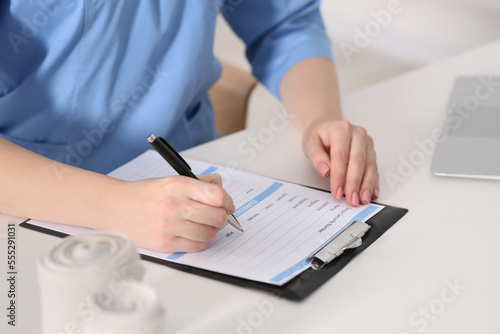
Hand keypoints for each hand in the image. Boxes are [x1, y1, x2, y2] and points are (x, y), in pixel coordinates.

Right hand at [108, 174, 233, 251]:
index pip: (217, 195)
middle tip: (215, 214)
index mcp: (179, 185)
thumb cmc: (148, 194)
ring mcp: (170, 226)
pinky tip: (191, 233)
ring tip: (200, 224)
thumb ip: (202, 184)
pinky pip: (197, 246)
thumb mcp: (174, 180)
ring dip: (210, 230)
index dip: (226, 200)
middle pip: (217, 217)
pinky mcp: (166, 243)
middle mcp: (175, 206)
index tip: (225, 203)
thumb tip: (225, 197)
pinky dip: (199, 241)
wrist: (117, 207)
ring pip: (210, 234)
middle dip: (221, 216)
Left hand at [302, 118, 378, 206]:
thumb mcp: (310, 143)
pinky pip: (375, 168)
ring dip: (367, 185)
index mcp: (341, 129)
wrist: (327, 126)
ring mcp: (367, 142)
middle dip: (355, 184)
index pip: (341, 156)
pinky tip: (372, 193)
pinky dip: (373, 182)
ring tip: (363, 200)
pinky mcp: (371, 151)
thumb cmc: (319, 135)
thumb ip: (316, 157)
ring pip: (370, 166)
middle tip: (352, 200)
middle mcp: (358, 134)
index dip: (339, 176)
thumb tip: (325, 171)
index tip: (337, 192)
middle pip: (358, 162)